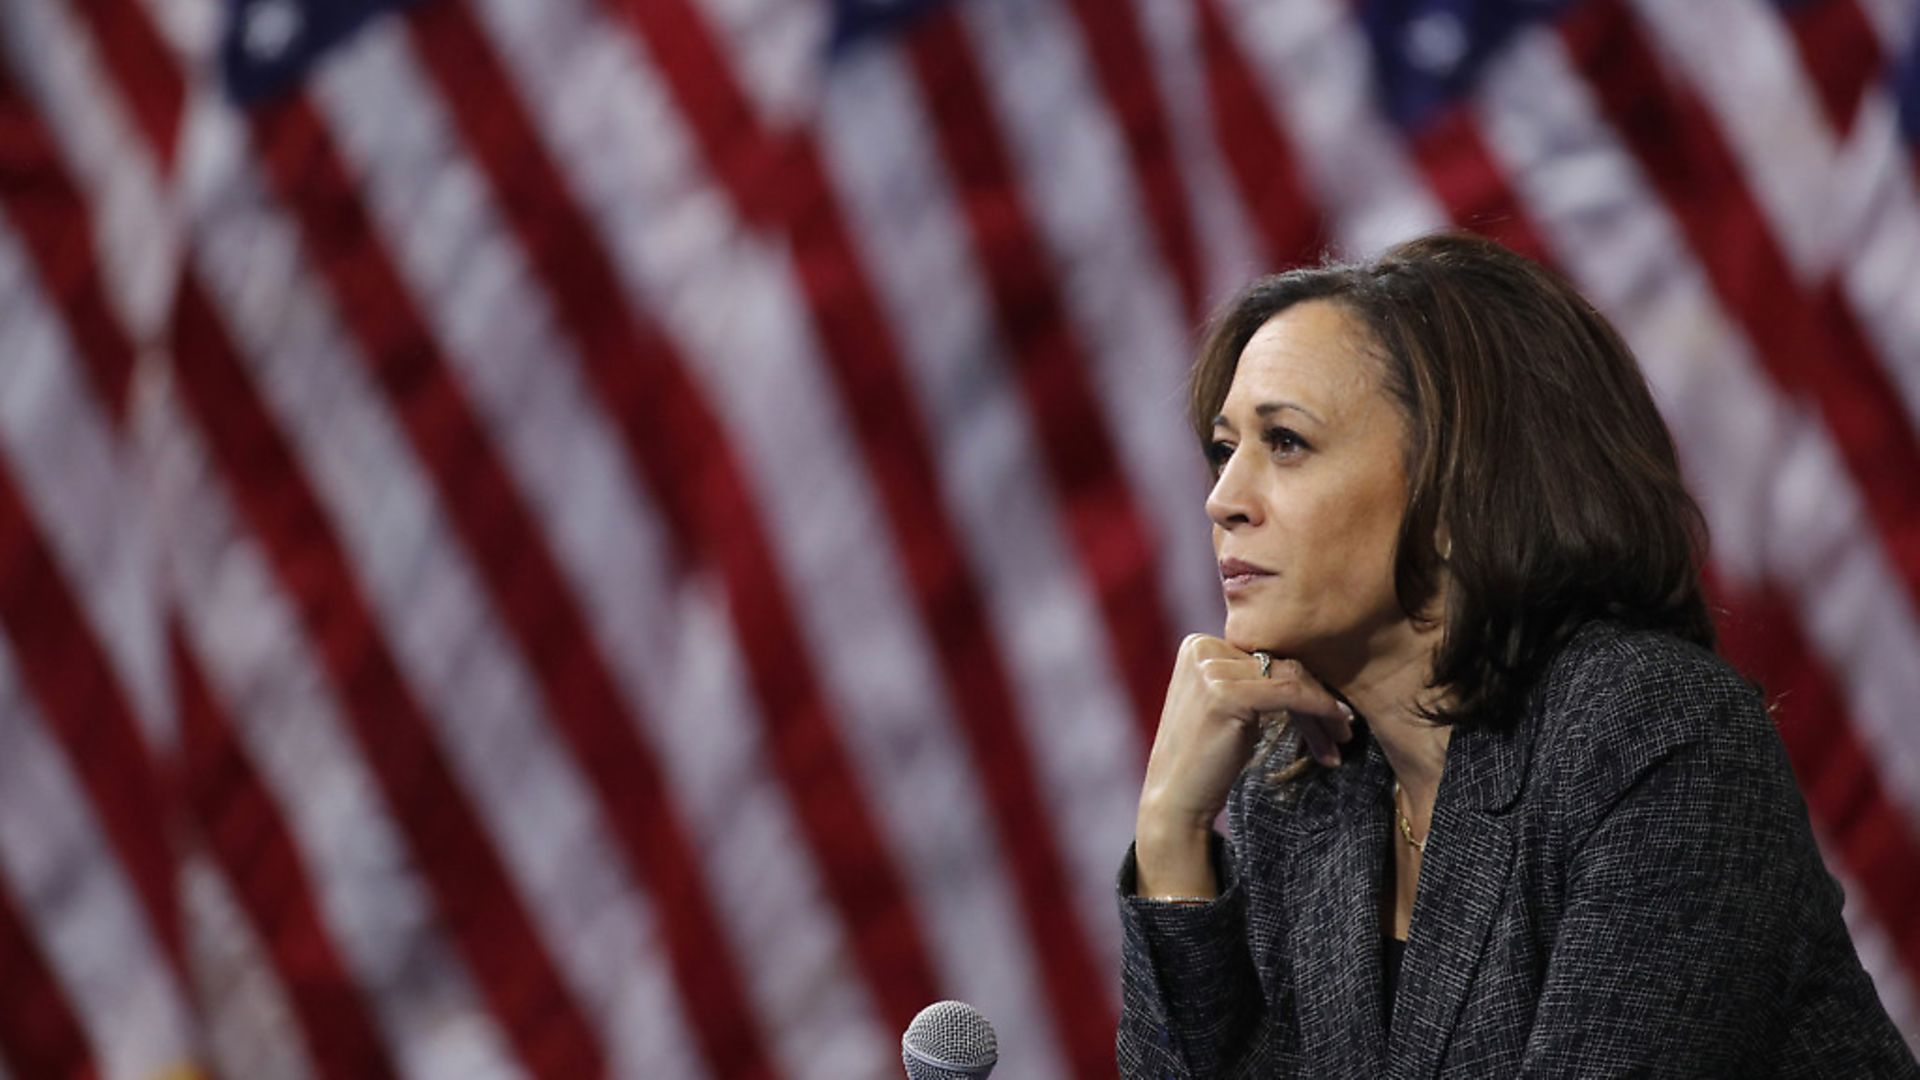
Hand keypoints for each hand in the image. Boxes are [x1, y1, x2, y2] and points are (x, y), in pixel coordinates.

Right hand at [1133, 634, 1352, 896]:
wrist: (1175, 798)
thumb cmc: (1206, 757)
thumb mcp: (1228, 705)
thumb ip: (1252, 679)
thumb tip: (1311, 671)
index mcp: (1199, 645)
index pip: (1266, 655)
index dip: (1303, 683)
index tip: (1332, 714)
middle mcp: (1201, 649)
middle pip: (1279, 664)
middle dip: (1316, 697)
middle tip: (1343, 729)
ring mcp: (1210, 670)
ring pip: (1290, 677)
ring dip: (1323, 708)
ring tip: (1342, 737)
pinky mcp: (1225, 693)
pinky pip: (1291, 693)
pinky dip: (1321, 710)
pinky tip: (1337, 730)